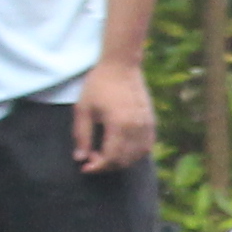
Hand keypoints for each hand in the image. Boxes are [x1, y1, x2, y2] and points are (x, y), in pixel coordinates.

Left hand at [73, 55, 155, 172]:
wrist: (121, 64)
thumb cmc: (99, 84)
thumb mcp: (83, 109)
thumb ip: (82, 136)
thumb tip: (80, 158)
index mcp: (119, 124)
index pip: (111, 158)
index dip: (97, 167)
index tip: (84, 167)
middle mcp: (136, 127)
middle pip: (124, 160)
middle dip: (106, 165)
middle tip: (92, 158)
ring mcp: (146, 125)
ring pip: (137, 156)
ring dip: (121, 161)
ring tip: (106, 155)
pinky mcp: (151, 121)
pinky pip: (147, 146)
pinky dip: (135, 154)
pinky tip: (123, 149)